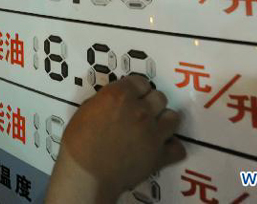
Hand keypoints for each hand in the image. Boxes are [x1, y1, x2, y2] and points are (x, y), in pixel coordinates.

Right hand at [45, 75, 185, 202]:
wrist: (86, 174)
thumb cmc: (78, 143)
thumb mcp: (86, 110)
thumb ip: (105, 101)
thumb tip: (114, 102)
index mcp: (120, 96)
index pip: (141, 82)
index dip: (137, 89)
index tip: (133, 96)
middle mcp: (141, 111)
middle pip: (160, 97)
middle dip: (152, 104)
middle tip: (142, 113)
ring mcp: (153, 133)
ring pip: (173, 118)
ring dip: (164, 122)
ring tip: (154, 129)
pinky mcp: (160, 155)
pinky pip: (178, 148)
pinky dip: (171, 148)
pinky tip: (161, 149)